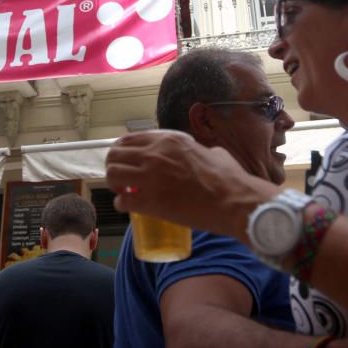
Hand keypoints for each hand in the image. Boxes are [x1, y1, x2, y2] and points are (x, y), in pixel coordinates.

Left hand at [105, 131, 278, 239]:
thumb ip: (198, 150)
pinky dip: (121, 204)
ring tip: (123, 192)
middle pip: (114, 156)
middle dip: (114, 167)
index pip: (129, 139)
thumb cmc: (229, 178)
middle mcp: (155, 155)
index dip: (122, 151)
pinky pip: (122, 201)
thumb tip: (201, 154)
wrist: (235, 202)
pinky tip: (128, 207)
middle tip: (121, 178)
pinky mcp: (151, 202)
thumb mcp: (211, 152)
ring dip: (114, 184)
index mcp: (168, 141)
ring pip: (112, 175)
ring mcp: (150, 178)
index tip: (125, 160)